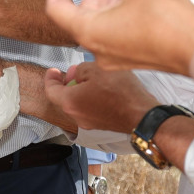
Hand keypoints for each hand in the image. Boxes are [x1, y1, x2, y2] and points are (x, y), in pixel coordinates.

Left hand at [43, 62, 157, 133]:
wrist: (142, 115)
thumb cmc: (120, 92)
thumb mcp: (97, 68)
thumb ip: (81, 69)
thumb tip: (78, 74)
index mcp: (69, 102)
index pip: (50, 90)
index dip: (50, 78)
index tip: (53, 70)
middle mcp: (75, 116)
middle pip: (63, 98)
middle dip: (67, 82)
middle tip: (75, 71)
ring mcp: (88, 122)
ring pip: (76, 104)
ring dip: (79, 90)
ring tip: (91, 78)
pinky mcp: (101, 124)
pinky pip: (88, 109)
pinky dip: (89, 98)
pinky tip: (101, 89)